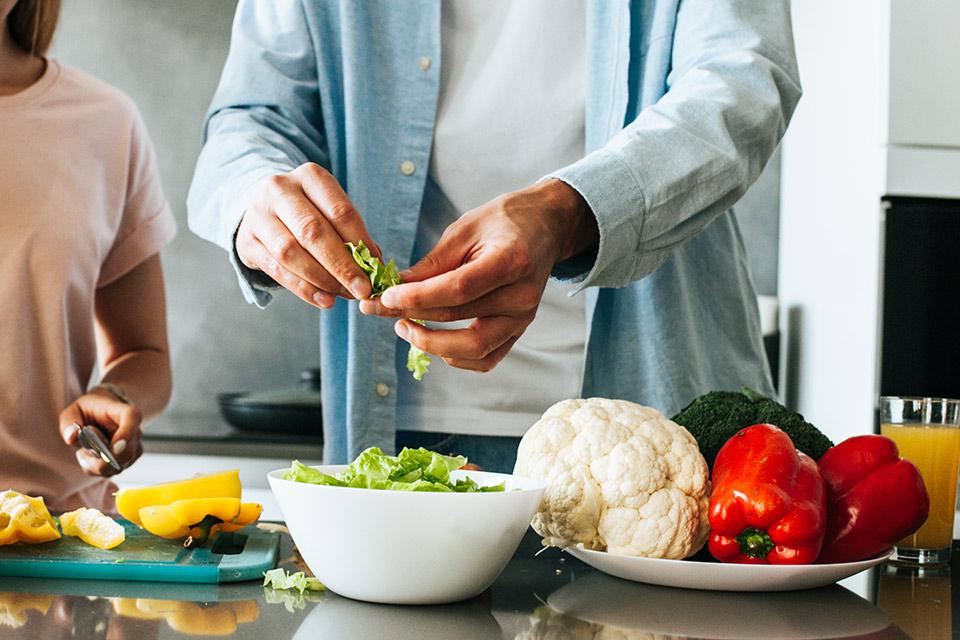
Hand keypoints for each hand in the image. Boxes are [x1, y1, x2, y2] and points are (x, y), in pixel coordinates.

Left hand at [59, 387, 142, 476]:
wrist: (98, 416)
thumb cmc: (88, 411)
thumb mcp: (72, 411)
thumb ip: (69, 422)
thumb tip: (72, 437)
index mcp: (122, 410)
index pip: (132, 417)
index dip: (127, 433)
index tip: (114, 447)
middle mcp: (134, 429)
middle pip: (127, 451)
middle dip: (102, 460)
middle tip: (81, 453)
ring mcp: (134, 446)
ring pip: (119, 465)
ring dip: (96, 465)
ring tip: (82, 452)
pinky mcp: (129, 460)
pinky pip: (113, 471)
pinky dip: (97, 469)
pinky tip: (89, 458)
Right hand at [235, 162, 378, 307]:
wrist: (262, 207)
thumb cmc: (308, 210)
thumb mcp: (329, 209)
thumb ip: (351, 233)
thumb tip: (375, 265)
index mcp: (309, 176)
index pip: (339, 211)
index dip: (360, 242)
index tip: (376, 267)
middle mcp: (279, 190)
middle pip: (313, 232)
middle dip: (342, 265)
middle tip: (362, 289)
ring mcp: (258, 215)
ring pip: (291, 252)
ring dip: (322, 279)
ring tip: (342, 295)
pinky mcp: (246, 241)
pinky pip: (276, 270)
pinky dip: (303, 289)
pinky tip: (324, 299)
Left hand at [360, 179, 596, 371]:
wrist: (544, 228)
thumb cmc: (504, 222)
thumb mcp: (466, 228)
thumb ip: (434, 263)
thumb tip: (398, 289)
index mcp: (511, 261)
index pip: (458, 289)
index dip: (418, 298)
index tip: (386, 297)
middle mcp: (522, 296)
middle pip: (460, 318)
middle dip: (413, 316)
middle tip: (380, 309)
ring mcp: (523, 318)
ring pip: (473, 349)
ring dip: (432, 344)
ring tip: (404, 327)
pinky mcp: (519, 331)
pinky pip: (486, 359)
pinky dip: (455, 357)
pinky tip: (432, 340)